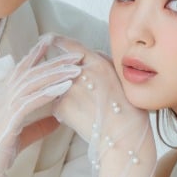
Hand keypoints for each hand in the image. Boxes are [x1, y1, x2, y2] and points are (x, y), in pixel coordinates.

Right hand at [0, 35, 82, 176]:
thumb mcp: (20, 136)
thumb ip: (37, 126)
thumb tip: (57, 119)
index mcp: (2, 99)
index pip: (19, 71)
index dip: (35, 56)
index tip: (51, 43)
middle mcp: (1, 99)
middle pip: (30, 73)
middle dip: (53, 61)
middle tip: (74, 55)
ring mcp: (3, 109)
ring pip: (32, 83)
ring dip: (55, 74)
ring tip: (75, 69)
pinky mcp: (8, 121)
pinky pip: (30, 102)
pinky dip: (48, 93)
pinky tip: (64, 88)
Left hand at [51, 36, 155, 176]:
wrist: (123, 138)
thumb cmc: (128, 112)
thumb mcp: (122, 79)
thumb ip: (103, 64)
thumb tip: (89, 57)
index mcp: (98, 63)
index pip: (72, 46)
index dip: (58, 40)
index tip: (48, 38)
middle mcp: (81, 72)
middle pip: (62, 68)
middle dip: (62, 77)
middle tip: (77, 92)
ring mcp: (69, 88)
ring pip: (59, 87)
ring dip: (66, 96)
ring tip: (87, 111)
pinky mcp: (61, 105)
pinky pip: (57, 105)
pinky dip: (65, 112)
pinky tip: (81, 120)